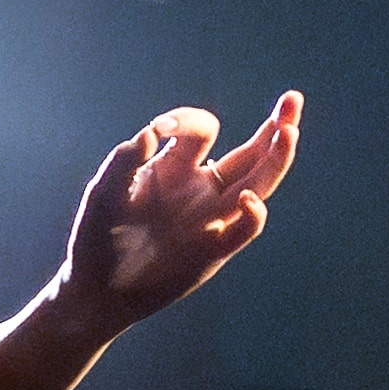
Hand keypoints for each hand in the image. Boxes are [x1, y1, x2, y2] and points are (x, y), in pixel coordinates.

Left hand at [62, 91, 299, 334]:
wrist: (96, 291)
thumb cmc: (97, 237)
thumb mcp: (102, 194)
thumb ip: (122, 161)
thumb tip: (151, 133)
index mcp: (174, 166)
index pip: (202, 130)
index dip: (188, 121)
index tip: (160, 129)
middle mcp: (201, 188)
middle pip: (248, 153)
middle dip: (272, 126)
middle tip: (293, 98)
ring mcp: (211, 219)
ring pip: (257, 185)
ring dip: (276, 159)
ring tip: (289, 131)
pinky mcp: (214, 251)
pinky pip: (244, 230)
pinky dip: (252, 216)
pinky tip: (247, 200)